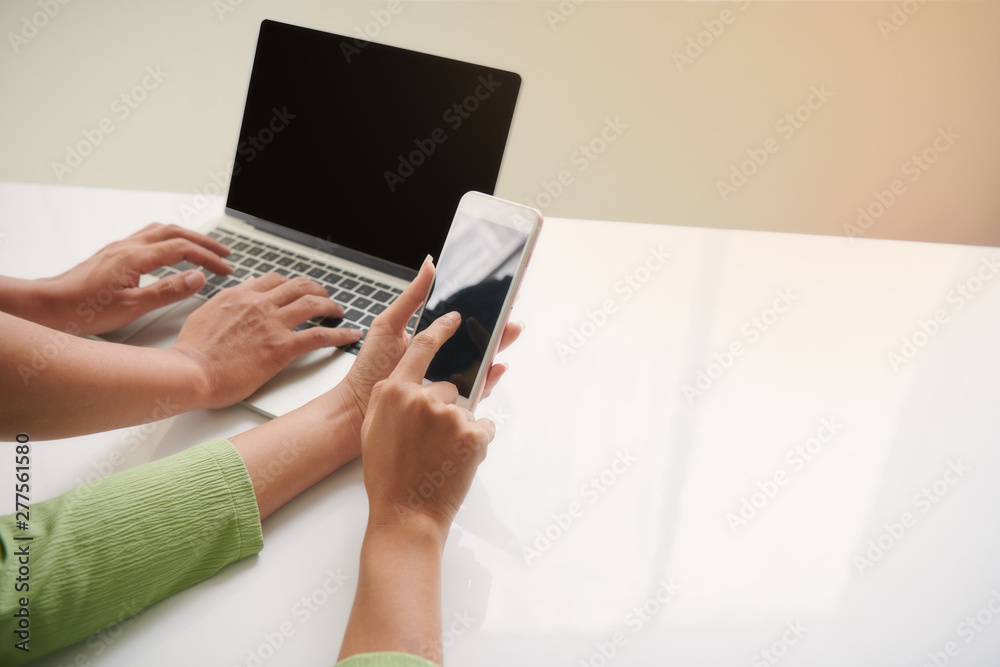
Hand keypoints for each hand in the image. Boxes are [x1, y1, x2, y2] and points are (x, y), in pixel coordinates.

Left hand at [31, 222, 233, 334]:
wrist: (49, 306)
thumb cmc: (83, 311)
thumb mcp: (132, 307)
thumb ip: (168, 290)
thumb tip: (197, 278)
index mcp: (135, 257)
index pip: (183, 249)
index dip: (209, 258)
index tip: (225, 270)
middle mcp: (128, 246)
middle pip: (175, 232)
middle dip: (204, 242)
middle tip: (225, 254)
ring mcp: (119, 247)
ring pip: (161, 230)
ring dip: (187, 236)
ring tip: (203, 248)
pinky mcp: (113, 254)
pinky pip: (148, 236)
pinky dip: (168, 239)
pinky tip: (170, 252)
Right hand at [171, 274, 360, 408]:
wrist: (189, 372)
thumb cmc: (192, 353)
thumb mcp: (204, 316)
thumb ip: (224, 304)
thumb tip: (237, 297)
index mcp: (240, 295)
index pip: (275, 280)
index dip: (292, 284)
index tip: (300, 290)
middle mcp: (259, 304)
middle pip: (299, 286)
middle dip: (317, 290)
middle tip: (325, 297)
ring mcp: (272, 324)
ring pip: (314, 304)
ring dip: (332, 306)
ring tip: (340, 312)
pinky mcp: (282, 347)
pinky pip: (320, 335)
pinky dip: (341, 334)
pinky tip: (350, 335)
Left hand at [337, 256, 523, 443]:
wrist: (358, 405)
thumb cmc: (370, 366)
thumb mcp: (389, 324)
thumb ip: (412, 297)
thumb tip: (430, 265)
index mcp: (432, 337)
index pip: (464, 320)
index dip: (484, 308)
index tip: (502, 295)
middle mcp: (445, 358)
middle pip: (480, 340)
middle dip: (500, 326)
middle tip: (512, 313)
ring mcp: (449, 379)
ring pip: (483, 362)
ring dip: (499, 348)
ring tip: (510, 332)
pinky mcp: (450, 401)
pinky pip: (476, 389)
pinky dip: (489, 378)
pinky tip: (495, 367)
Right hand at [360, 310, 495, 537]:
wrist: (406, 514)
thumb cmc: (387, 476)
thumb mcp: (374, 428)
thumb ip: (388, 398)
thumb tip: (404, 383)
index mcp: (395, 391)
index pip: (422, 347)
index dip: (442, 329)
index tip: (456, 317)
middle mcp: (423, 397)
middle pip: (448, 389)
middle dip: (444, 411)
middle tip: (429, 444)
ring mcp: (451, 415)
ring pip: (466, 411)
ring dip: (459, 430)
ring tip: (439, 458)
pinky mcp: (474, 434)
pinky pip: (484, 428)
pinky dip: (476, 443)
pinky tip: (455, 461)